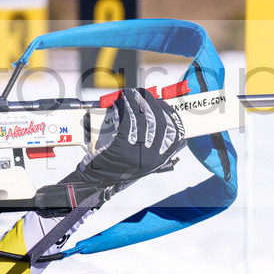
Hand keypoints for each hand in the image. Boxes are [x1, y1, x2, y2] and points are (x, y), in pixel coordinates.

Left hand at [64, 88, 184, 187]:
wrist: (98, 181)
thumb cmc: (118, 166)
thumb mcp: (141, 157)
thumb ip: (151, 140)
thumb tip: (154, 110)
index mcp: (160, 159)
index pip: (175, 133)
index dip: (169, 114)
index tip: (161, 102)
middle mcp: (153, 157)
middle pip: (159, 122)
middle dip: (151, 103)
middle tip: (141, 92)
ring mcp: (138, 153)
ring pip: (141, 120)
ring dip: (134, 102)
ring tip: (128, 95)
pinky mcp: (122, 148)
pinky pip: (126, 122)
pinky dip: (122, 110)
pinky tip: (117, 105)